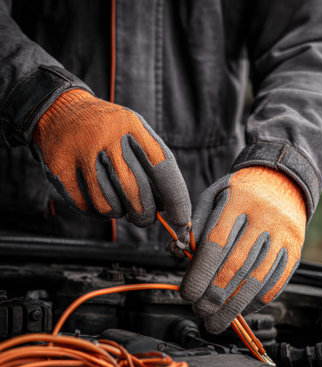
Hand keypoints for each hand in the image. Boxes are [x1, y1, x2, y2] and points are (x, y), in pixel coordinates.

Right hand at [32, 89, 190, 226]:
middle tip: (145, 218)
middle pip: (136, 192)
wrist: (61, 111)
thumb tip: (168, 206)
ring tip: (118, 203)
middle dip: (145, 215)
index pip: (163, 168)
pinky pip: (86, 206)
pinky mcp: (60, 168)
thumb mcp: (134, 131)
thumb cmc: (109, 130)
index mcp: (132, 126)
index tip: (181, 219)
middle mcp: (107, 136)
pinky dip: (96, 212)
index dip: (176, 198)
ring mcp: (81, 152)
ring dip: (118, 213)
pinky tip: (98, 201)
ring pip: (109, 205)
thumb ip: (153, 163)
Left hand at [180, 166, 306, 333]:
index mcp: (238, 200)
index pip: (216, 242)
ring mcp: (283, 235)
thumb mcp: (213, 198)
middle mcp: (265, 217)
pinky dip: (255, 302)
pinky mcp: (295, 250)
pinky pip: (276, 282)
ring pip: (257, 279)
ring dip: (233, 306)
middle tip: (198, 311)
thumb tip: (178, 252)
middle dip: (214, 295)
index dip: (200, 273)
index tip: (187, 294)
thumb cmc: (238, 194)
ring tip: (215, 322)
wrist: (280, 184)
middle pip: (236, 265)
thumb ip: (195, 224)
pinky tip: (239, 311)